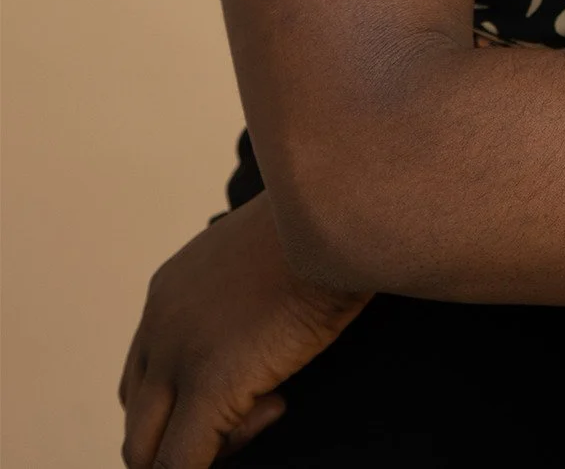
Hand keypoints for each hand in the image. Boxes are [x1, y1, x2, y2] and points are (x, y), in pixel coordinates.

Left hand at [119, 190, 368, 468]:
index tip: (253, 379)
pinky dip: (209, 464)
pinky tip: (274, 411)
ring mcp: (178, 356)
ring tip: (271, 404)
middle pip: (139, 416)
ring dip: (202, 450)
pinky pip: (179, 464)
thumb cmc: (321, 224)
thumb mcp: (262, 255)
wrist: (336, 210)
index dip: (188, 399)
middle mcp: (159, 322)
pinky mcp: (210, 385)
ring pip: (145, 449)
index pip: (146, 374)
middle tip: (258, 408)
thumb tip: (262, 334)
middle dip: (186, 433)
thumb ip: (242, 297)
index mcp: (170, 290)